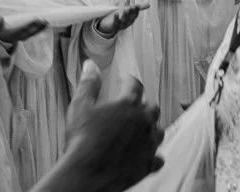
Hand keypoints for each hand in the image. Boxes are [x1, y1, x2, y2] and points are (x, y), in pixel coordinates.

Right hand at [0, 17, 47, 45]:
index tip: (36, 19)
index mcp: (14, 33)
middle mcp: (20, 36)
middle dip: (38, 27)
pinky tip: (46, 25)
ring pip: (34, 33)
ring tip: (47, 23)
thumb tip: (0, 18)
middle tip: (45, 21)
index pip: (23, 28)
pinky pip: (34, 33)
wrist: (1, 40)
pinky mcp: (26, 36)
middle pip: (30, 31)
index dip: (30, 24)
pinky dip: (40, 29)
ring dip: (41, 28)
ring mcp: (24, 37)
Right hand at [33, 61, 162, 191]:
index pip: (135, 85)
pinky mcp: (148, 165)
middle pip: (152, 107)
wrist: (88, 174)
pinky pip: (158, 158)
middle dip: (144, 104)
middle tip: (135, 105)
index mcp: (128, 105)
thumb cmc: (82, 140)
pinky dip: (153, 154)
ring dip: (151, 128)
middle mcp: (143, 122)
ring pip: (159, 131)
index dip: (130, 80)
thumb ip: (88, 84)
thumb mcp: (80, 106)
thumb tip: (90, 65)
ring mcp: (148, 144)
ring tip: (142, 128)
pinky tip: (147, 154)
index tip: (125, 80)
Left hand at [96, 4, 148, 35]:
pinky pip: (116, 23)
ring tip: (126, 9)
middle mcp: (128, 23)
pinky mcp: (114, 26)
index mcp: (132, 19)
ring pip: (124, 20)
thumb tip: (149, 4)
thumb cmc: (122, 17)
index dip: (136, 10)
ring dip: (125, 15)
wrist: (111, 26)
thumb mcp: (130, 12)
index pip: (135, 14)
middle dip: (131, 12)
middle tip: (132, 6)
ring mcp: (121, 25)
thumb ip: (138, 8)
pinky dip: (116, 18)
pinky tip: (116, 14)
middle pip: (130, 17)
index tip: (137, 5)